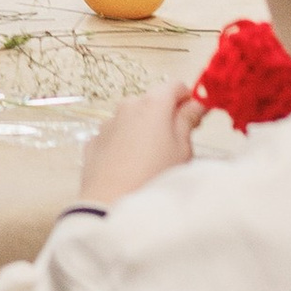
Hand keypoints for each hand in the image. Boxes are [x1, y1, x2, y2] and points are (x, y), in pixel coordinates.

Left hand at [79, 78, 201, 206]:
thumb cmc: (155, 176)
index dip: (189, 99)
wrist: (110, 204)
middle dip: (166, 116)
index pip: (176, 86)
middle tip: (176, 144)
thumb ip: (188, 120)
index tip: (195, 119)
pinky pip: (115, 136)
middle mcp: (127, 106)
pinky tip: (130, 167)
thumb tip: (197, 103)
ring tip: (151, 160)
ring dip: (144, 130)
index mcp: (153, 103)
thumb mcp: (182, 149)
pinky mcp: (94, 142)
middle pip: (153, 102)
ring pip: (132, 119)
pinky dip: (125, 144)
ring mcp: (107, 123)